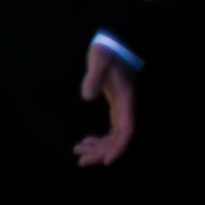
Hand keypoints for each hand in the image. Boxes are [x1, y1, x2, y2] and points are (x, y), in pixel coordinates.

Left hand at [74, 45, 134, 167]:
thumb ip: (94, 77)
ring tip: (77, 152)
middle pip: (118, 138)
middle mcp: (126, 107)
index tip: (107, 161)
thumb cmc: (106, 50)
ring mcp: (122, 107)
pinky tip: (85, 142)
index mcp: (126, 100)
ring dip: (98, 147)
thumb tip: (87, 96)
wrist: (111, 43)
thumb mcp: (99, 60)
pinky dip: (100, 138)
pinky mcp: (116, 106)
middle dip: (101, 152)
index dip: (118, 147)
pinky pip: (111, 129)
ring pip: (114, 136)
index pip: (126, 130)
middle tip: (81, 161)